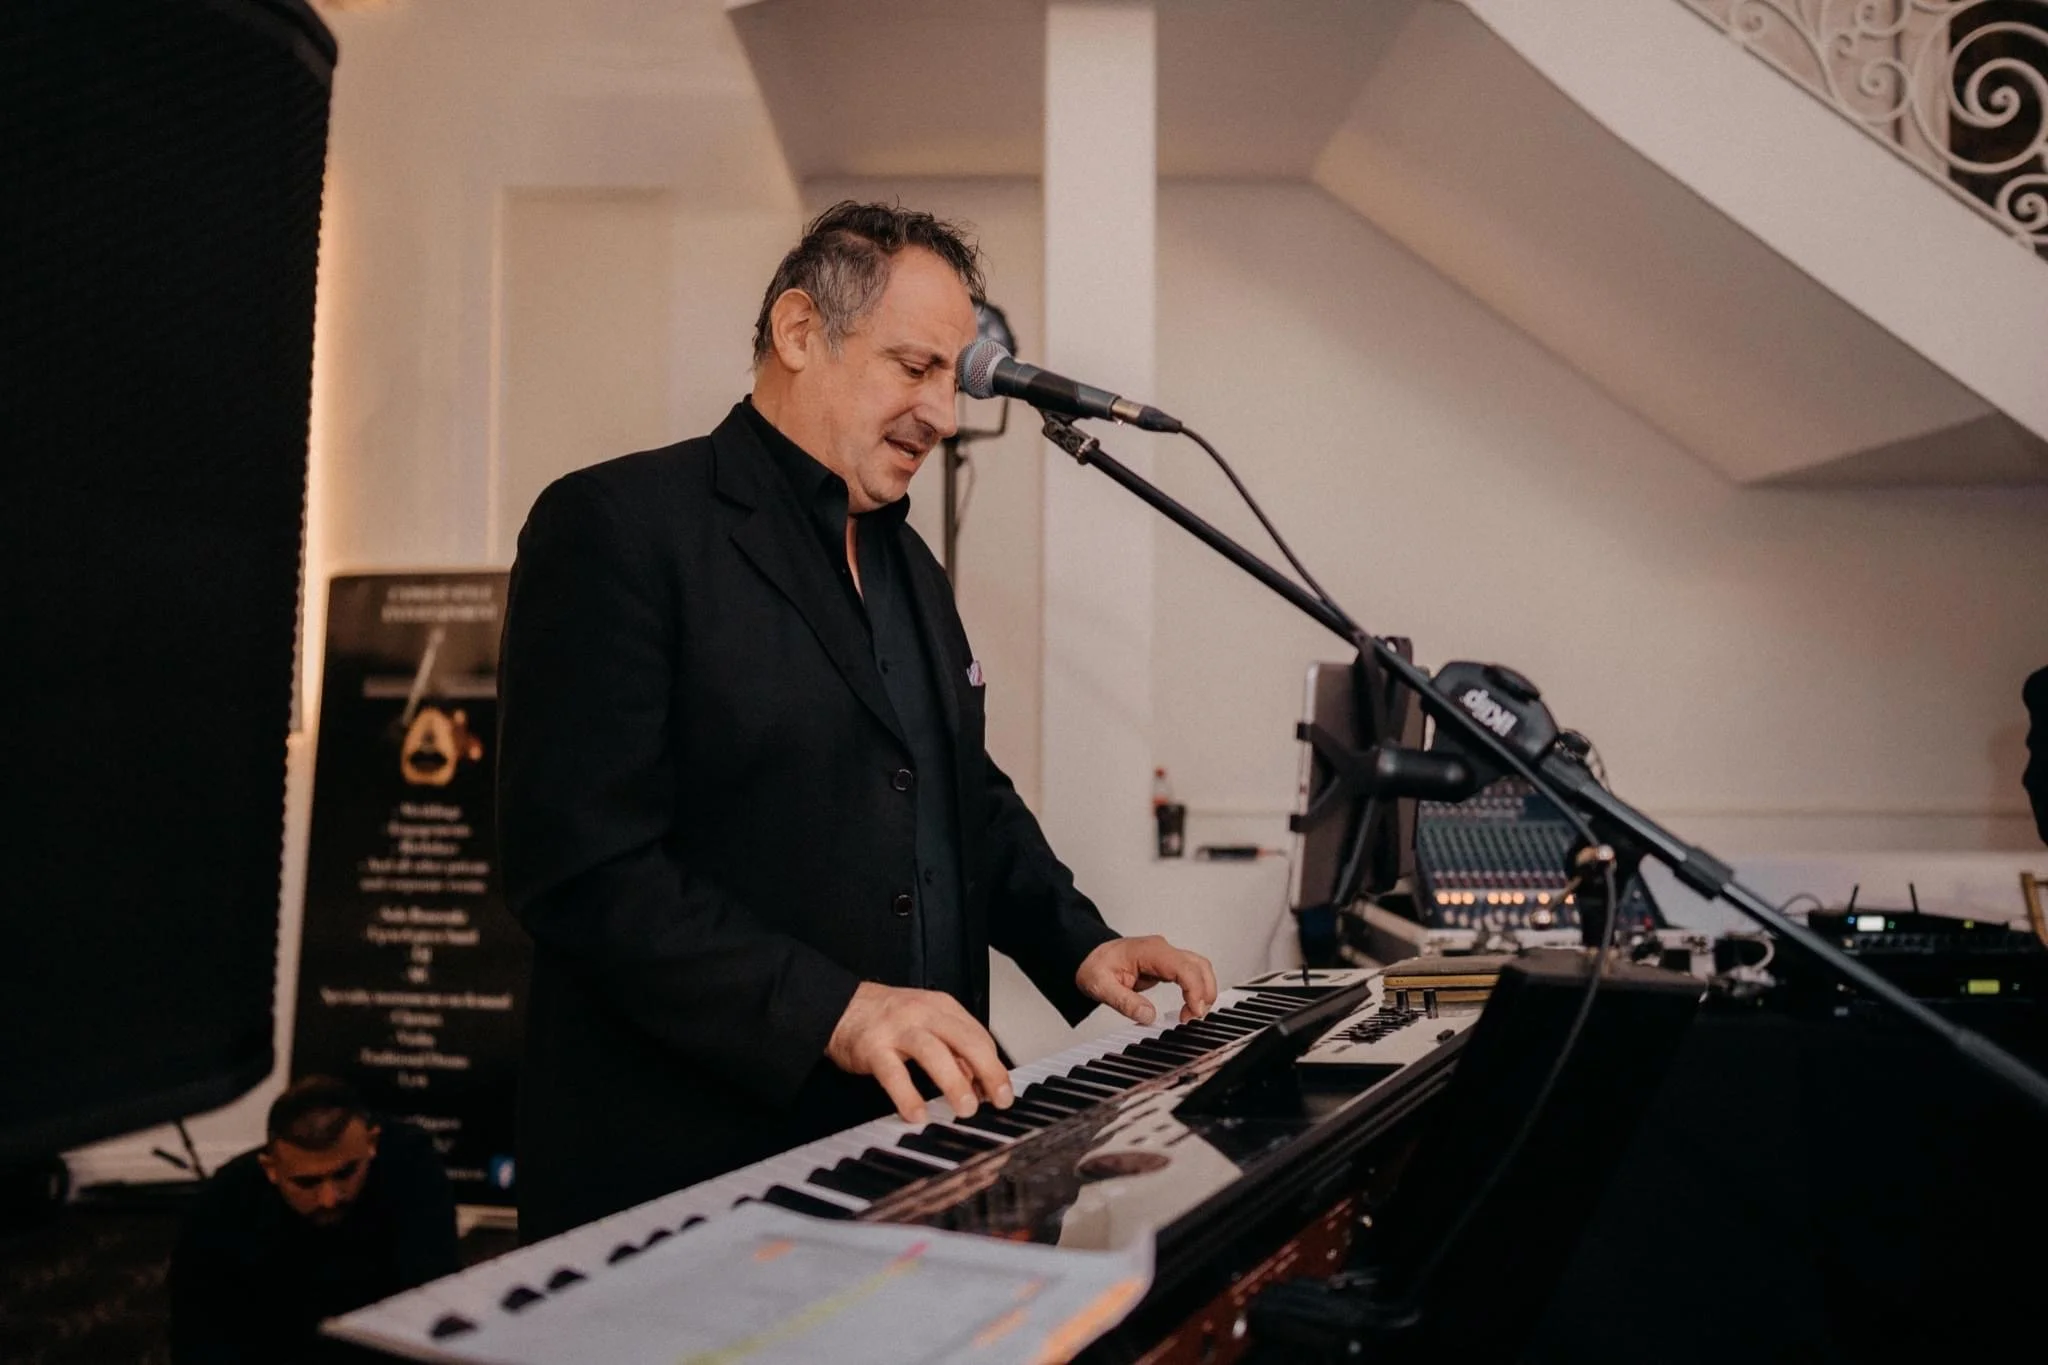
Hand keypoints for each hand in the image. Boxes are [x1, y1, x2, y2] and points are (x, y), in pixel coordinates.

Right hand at [825, 982, 1013, 1124]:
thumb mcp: (927, 1024)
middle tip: (1000, 1099)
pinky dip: (908, 1095)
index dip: (994, 1066)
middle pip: (965, 1040)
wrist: (840, 1006)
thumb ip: (953, 1051)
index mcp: (942, 1007)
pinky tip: (917, 1114)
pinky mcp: (873, 1047)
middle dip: (988, 1071)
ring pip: (934, 1053)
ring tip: (966, 1108)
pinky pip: (893, 1073)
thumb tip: (979, 1083)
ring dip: (954, 1082)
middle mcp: (923, 1014)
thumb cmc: (888, 1018)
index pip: (978, 1036)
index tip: (1002, 1092)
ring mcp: (898, 1029)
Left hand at [1075, 935, 1217, 1025]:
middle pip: (1199, 966)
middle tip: (1194, 1018)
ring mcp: (1166, 956)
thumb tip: (1148, 1015)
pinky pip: (1191, 973)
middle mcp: (1162, 950)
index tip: (1193, 1012)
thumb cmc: (1094, 965)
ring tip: (1192, 1015)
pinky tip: (1189, 1006)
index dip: (1194, 989)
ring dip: (1203, 991)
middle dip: (1204, 992)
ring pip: (1199, 968)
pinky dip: (1196, 989)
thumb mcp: (1101, 986)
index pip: (1184, 967)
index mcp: (1150, 951)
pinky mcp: (1166, 965)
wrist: (1087, 955)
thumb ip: (1124, 1002)